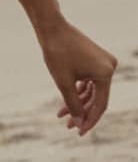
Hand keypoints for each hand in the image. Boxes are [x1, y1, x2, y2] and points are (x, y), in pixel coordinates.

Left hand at [40, 20, 116, 135]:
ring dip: (78, 103)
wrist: (51, 28)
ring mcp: (104, 63)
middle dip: (81, 112)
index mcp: (106, 73)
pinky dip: (77, 90)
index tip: (79, 133)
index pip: (100, 104)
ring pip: (92, 91)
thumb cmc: (57, 54)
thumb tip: (79, 121)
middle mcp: (109, 67)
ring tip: (62, 115)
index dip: (90, 120)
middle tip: (68, 126)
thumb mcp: (64, 83)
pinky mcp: (95, 59)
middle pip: (97, 98)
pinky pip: (89, 81)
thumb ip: (73, 103)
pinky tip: (65, 102)